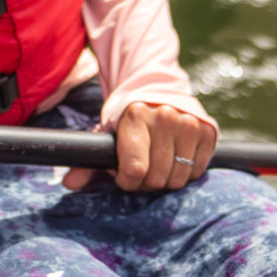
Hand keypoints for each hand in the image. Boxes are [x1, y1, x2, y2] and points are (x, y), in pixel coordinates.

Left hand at [62, 101, 216, 192]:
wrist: (158, 92)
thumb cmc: (129, 121)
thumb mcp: (106, 135)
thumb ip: (87, 162)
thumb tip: (69, 184)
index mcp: (134, 116)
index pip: (133, 169)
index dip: (127, 182)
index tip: (124, 176)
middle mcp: (164, 116)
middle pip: (156, 178)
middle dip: (146, 183)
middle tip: (142, 171)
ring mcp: (188, 122)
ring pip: (178, 178)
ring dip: (166, 180)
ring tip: (158, 165)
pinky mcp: (208, 129)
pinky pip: (197, 170)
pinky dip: (186, 172)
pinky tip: (176, 158)